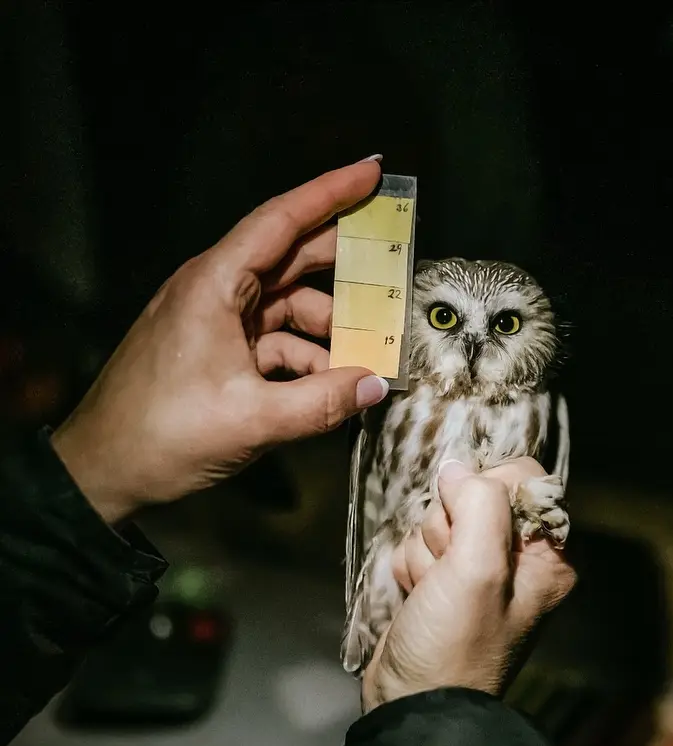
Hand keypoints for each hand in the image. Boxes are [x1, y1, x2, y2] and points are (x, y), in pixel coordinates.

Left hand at [52, 157, 388, 524]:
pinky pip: (275, 342)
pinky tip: (333, 385)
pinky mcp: (217, 352)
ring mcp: (216, 322)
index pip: (280, 220)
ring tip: (371, 352)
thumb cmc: (164, 435)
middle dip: (345, 262)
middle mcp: (216, 291)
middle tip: (395, 262)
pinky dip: (306, 358)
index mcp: (214, 284)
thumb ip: (322, 402)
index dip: (330, 192)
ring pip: (288, 307)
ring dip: (329, 327)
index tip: (374, 172)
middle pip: (291, 258)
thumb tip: (377, 385)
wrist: (103, 472)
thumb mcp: (252, 419)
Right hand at [362, 458, 576, 711]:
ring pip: (438, 518)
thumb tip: (457, 469)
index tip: (469, 525)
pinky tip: (418, 596)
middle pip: (473, 495)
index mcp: (548, 554)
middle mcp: (518, 559)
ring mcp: (477, 570)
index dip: (488, 489)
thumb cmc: (456, 643)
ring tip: (432, 590)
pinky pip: (418, 544)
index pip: (523, 477)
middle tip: (449, 570)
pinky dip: (411, 567)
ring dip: (426, 551)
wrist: (414, 706)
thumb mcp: (479, 569)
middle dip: (448, 527)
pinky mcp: (442, 581)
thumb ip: (480, 505)